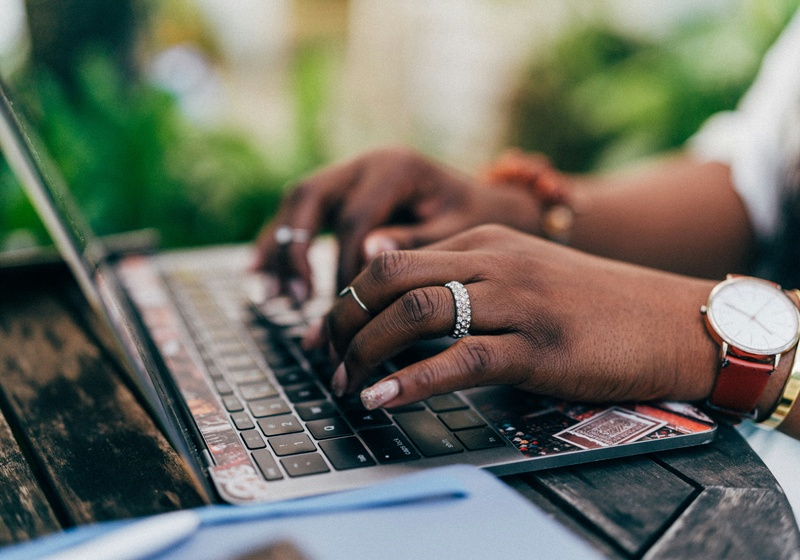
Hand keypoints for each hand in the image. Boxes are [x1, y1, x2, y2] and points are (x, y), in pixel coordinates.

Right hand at [252, 147, 539, 301]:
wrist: (484, 203)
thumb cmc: (475, 221)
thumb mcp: (459, 231)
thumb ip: (418, 241)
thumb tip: (370, 254)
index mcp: (395, 168)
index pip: (355, 220)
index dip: (344, 268)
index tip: (347, 313)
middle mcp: (365, 163)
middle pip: (309, 197)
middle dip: (296, 251)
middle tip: (296, 299)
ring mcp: (349, 173)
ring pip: (296, 203)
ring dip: (278, 248)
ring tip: (268, 295)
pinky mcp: (340, 192)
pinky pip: (299, 213)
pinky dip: (278, 243)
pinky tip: (259, 274)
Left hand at [322, 224, 718, 408]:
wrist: (667, 318)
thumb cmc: (589, 303)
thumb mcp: (519, 273)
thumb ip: (462, 278)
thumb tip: (399, 302)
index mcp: (481, 241)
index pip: (388, 259)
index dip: (346, 298)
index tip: (326, 333)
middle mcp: (492, 262)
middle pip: (388, 279)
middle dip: (343, 321)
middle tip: (326, 359)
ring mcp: (516, 301)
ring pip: (415, 314)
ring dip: (366, 352)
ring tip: (345, 385)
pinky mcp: (538, 347)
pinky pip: (460, 360)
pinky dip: (410, 382)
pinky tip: (382, 400)